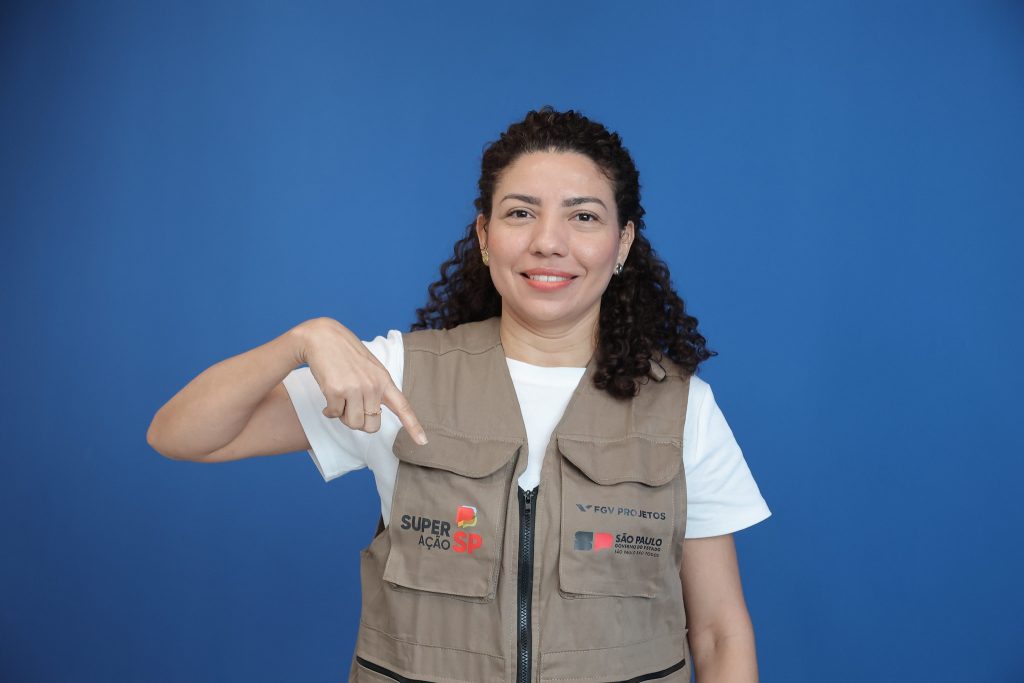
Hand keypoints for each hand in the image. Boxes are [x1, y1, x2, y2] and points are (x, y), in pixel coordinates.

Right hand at [293, 318, 426, 443]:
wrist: (322, 337)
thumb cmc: (345, 355)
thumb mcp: (369, 369)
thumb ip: (375, 391)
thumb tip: (371, 417)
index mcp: (384, 380)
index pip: (403, 406)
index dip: (413, 426)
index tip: (423, 442)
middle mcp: (373, 386)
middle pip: (372, 426)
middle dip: (360, 422)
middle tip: (351, 406)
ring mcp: (356, 388)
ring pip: (353, 424)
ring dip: (343, 416)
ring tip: (340, 399)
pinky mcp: (337, 391)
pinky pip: (335, 415)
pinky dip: (329, 411)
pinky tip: (328, 396)